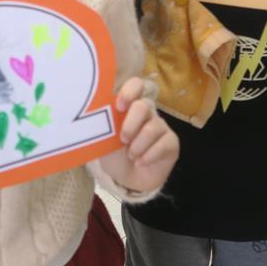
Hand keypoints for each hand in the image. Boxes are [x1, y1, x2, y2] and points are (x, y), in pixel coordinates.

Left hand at [99, 77, 178, 194]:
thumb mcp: (103, 140)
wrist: (128, 180)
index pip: (136, 85)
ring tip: (131, 156)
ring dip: (137, 146)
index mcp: (129, 107)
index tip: (120, 107)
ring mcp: (160, 126)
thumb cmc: (115, 155)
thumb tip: (94, 113)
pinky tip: (141, 162)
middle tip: (123, 140)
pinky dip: (148, 157)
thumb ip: (103, 125)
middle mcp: (147, 112)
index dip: (129, 92)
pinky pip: (163, 144)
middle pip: (143, 106)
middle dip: (130, 125)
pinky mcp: (172, 142)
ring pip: (152, 128)